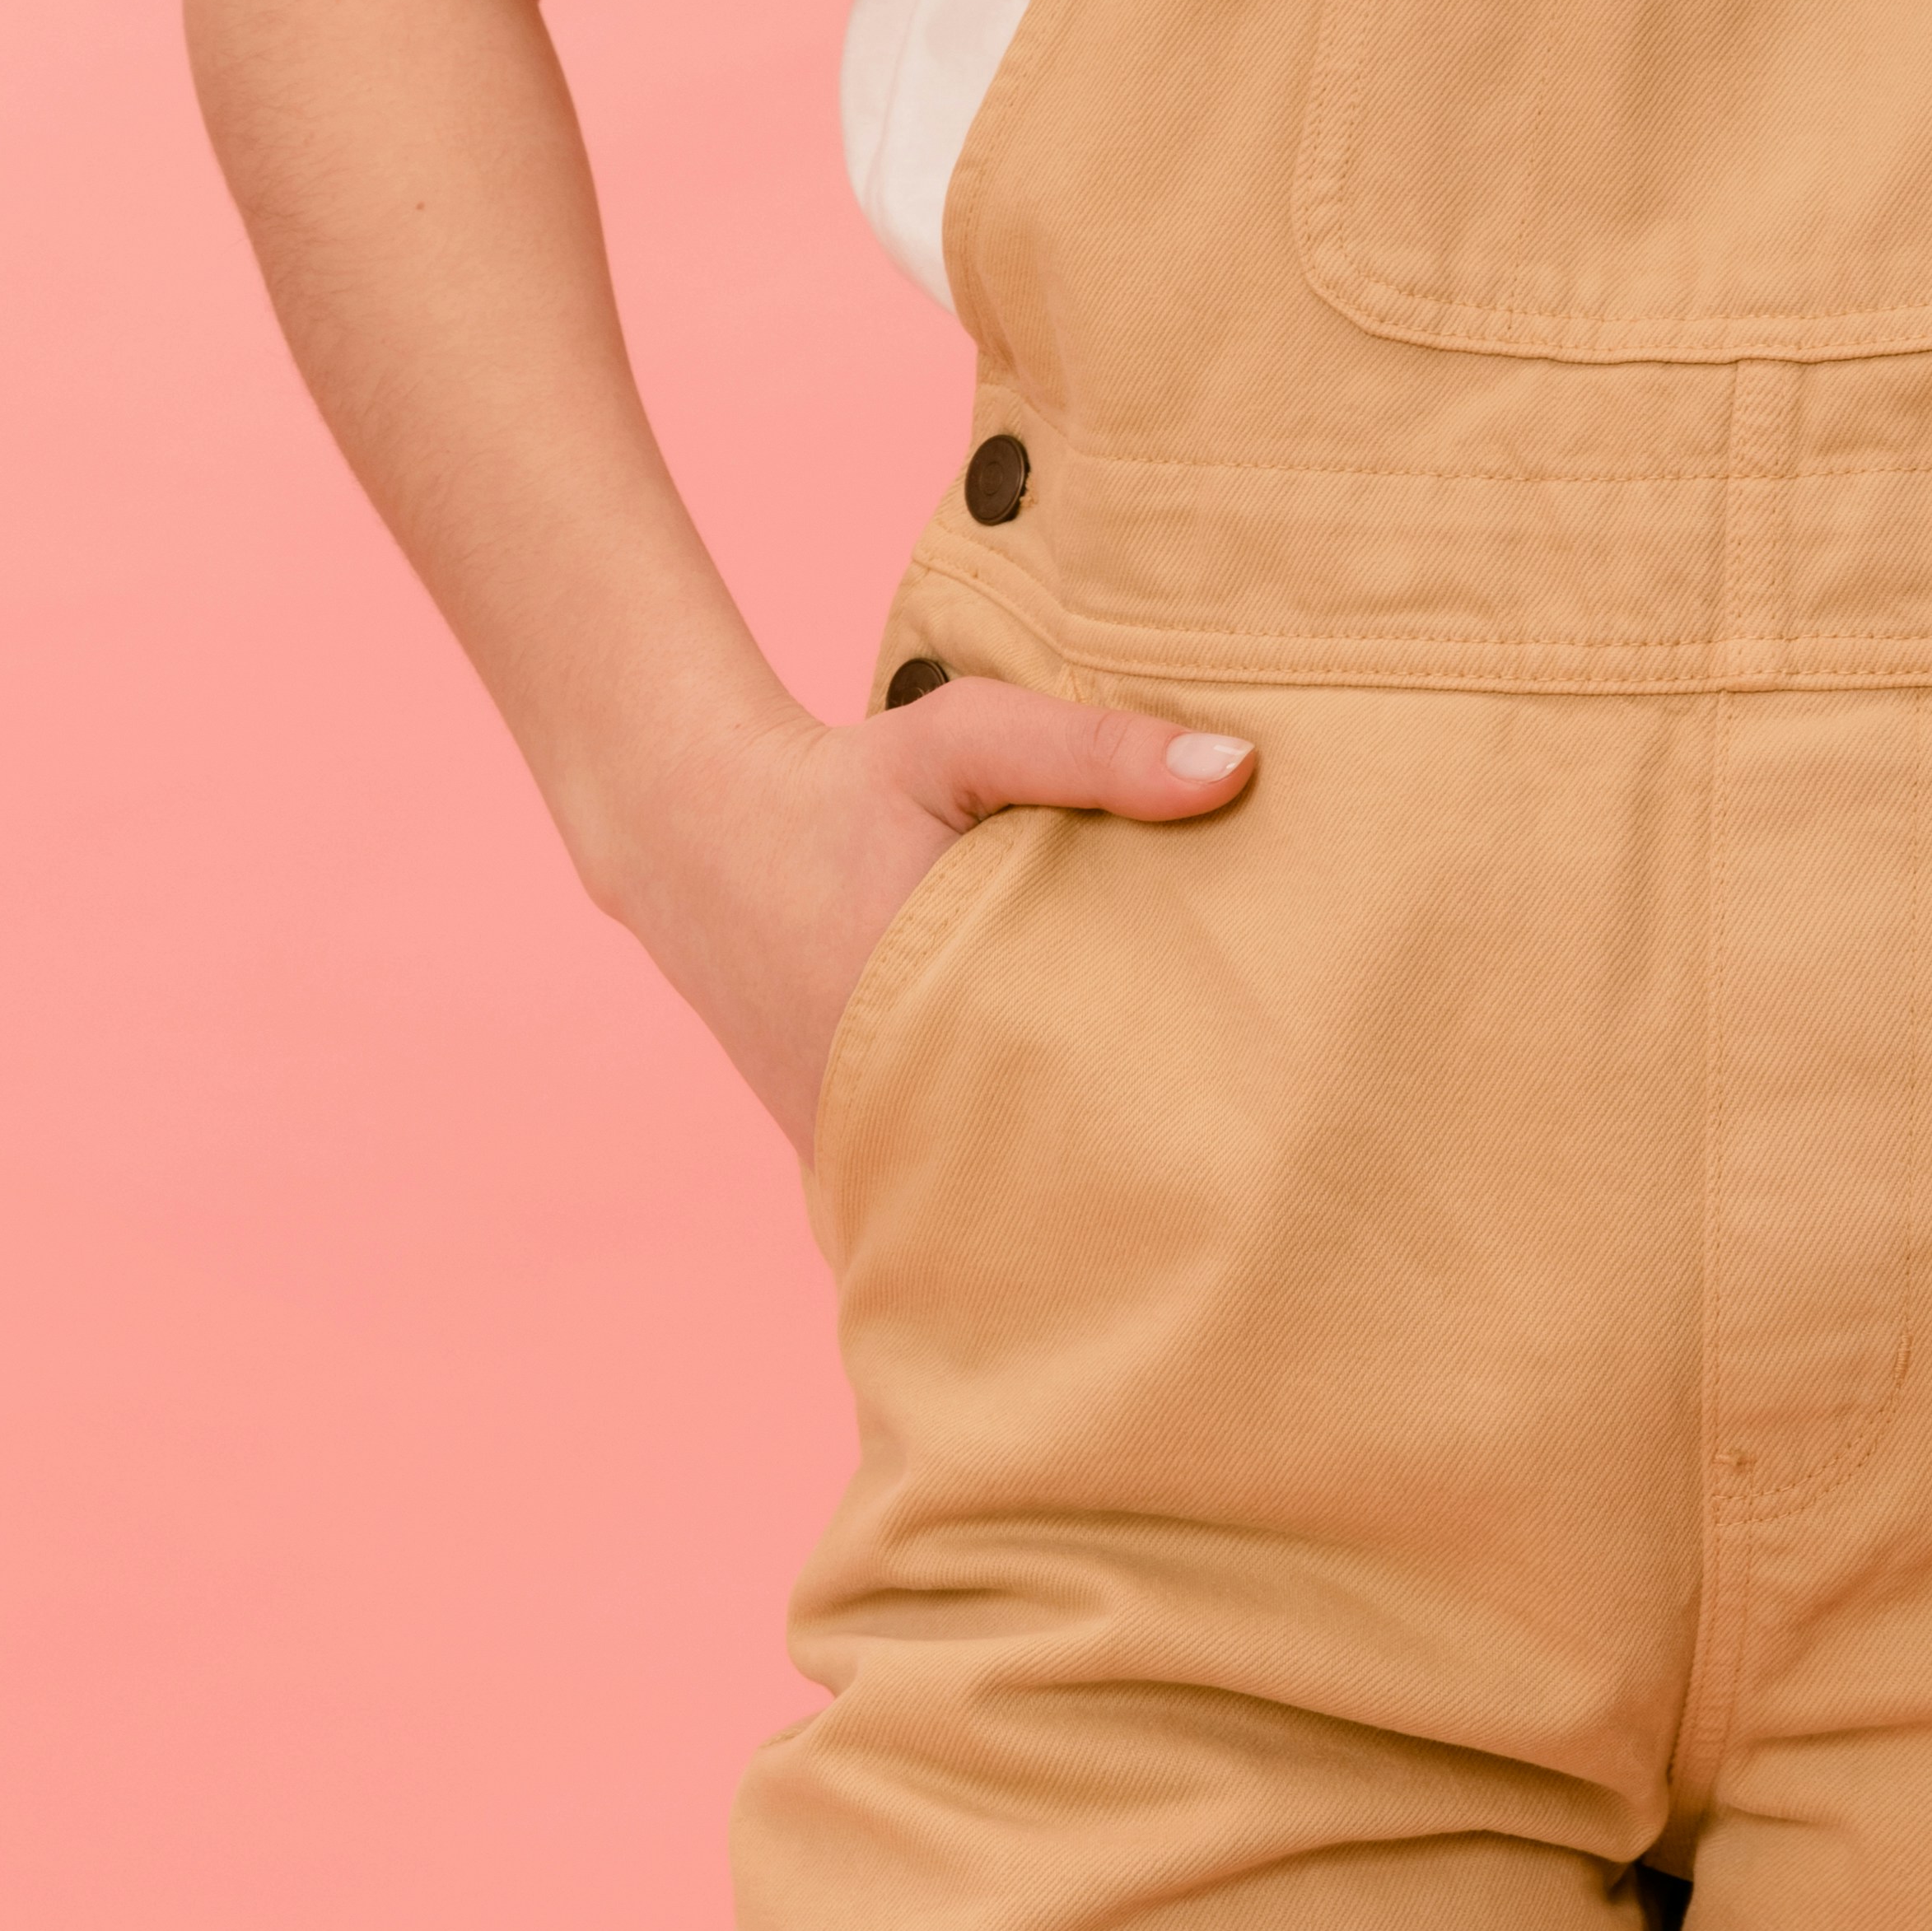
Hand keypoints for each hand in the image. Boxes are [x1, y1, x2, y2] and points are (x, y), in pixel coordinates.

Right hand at [590, 675, 1259, 1150]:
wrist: (697, 828)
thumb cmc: (845, 780)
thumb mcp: (967, 737)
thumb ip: (1095, 751)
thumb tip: (1234, 769)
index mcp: (929, 1009)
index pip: (1071, 1106)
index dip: (1153, 1121)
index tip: (1230, 1129)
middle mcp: (883, 1101)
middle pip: (1030, 1171)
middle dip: (1113, 1178)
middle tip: (1212, 1177)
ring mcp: (849, 1139)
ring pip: (972, 1193)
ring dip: (1041, 1186)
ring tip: (1144, 1190)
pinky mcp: (831, 1146)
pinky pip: (922, 1187)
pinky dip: (976, 1183)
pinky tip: (1042, 1180)